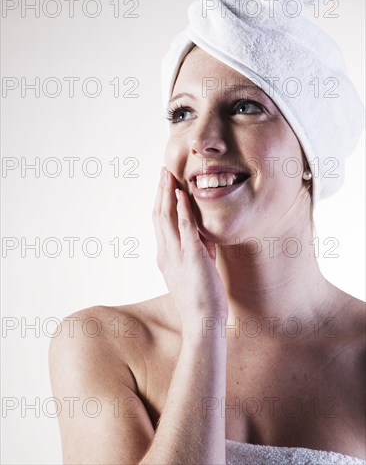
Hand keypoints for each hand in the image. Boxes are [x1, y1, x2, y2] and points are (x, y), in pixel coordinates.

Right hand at [152, 167, 227, 334]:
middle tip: (162, 171)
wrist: (202, 321)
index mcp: (165, 255)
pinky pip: (184, 227)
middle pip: (159, 214)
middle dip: (160, 191)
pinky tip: (181, 193)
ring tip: (168, 174)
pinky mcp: (191, 256)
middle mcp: (166, 252)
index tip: (163, 185)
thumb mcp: (198, 268)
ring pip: (166, 216)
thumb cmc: (201, 298)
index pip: (159, 222)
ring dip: (167, 193)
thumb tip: (205, 232)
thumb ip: (200, 248)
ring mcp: (176, 253)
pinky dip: (181, 208)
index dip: (160, 201)